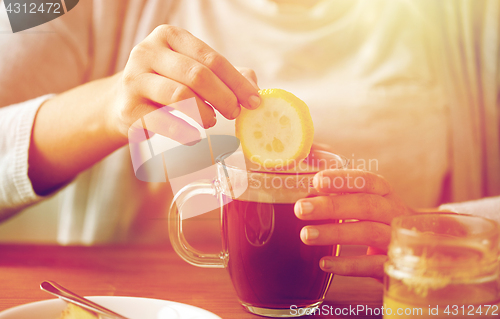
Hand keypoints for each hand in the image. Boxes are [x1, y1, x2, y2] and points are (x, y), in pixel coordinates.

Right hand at [107, 25, 260, 143]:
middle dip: (224, 97)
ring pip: (180, 95)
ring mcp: (134, 79)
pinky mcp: (127, 109)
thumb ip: (223, 76)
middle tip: (235, 113)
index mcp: (170, 37)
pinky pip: (161, 121)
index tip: (254, 102)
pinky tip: (194, 137)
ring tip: (212, 121)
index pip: (212, 59)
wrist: (121, 103)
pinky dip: (183, 131)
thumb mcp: (192, 72)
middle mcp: (148, 52)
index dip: (237, 82)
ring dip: (204, 112)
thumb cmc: (166, 85)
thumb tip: (254, 87)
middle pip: (197, 75)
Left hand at [294, 169, 414, 278]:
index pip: (367, 180)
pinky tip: (324, 263)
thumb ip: (340, 188)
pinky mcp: (393, 265)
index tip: (317, 180)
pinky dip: (347, 264)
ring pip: (368, 233)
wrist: (418, 249)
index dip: (343, 180)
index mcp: (385, 194)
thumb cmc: (378, 219)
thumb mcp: (366, 200)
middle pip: (366, 205)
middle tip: (300, 208)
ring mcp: (396, 239)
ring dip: (335, 233)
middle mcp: (394, 213)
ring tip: (306, 235)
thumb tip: (306, 166)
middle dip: (331, 206)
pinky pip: (372, 265)